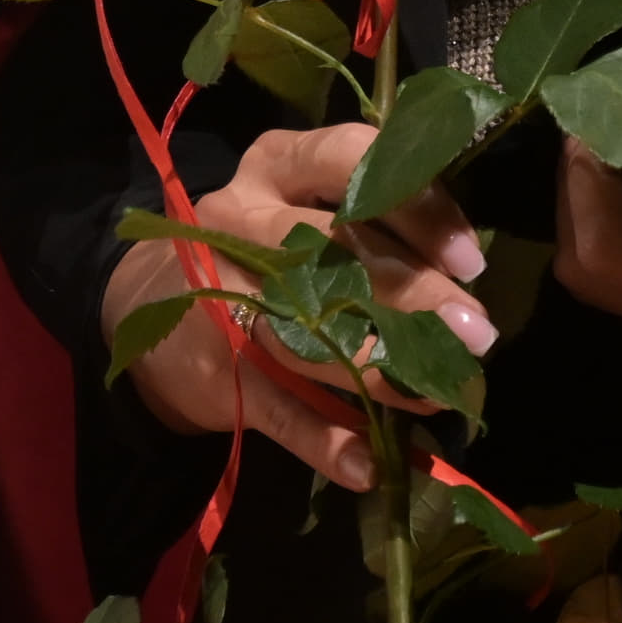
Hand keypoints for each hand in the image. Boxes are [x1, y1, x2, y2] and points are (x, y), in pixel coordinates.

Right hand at [105, 118, 494, 492]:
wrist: (145, 302)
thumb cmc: (261, 246)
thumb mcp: (302, 204)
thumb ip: (373, 226)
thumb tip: (466, 278)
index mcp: (276, 164)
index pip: (348, 159)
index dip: (416, 206)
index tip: (469, 257)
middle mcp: (241, 216)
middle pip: (331, 247)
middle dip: (414, 292)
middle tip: (476, 333)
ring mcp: (218, 291)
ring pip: (303, 331)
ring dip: (377, 370)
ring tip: (435, 396)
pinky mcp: (211, 364)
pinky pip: (274, 405)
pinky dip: (323, 440)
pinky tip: (369, 463)